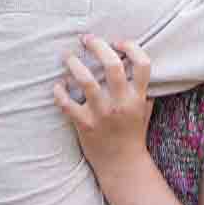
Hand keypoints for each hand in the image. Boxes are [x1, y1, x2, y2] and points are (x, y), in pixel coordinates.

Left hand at [54, 35, 153, 175]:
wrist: (123, 165)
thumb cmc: (133, 134)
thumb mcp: (144, 109)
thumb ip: (142, 88)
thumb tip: (134, 61)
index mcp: (138, 97)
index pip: (142, 64)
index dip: (131, 47)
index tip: (118, 42)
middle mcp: (121, 103)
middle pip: (112, 65)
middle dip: (97, 46)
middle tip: (86, 39)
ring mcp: (101, 114)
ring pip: (86, 80)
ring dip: (73, 64)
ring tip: (67, 56)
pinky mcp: (84, 124)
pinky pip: (66, 103)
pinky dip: (59, 91)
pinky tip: (59, 85)